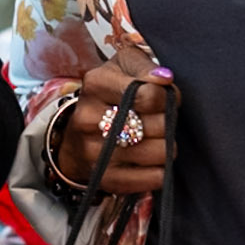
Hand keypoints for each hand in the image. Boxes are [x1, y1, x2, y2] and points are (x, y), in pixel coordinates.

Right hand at [52, 42, 171, 194]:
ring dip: (166, 147)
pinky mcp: (104, 178)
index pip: (151, 95)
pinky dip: (161, 171)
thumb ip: (145, 66)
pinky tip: (152, 162)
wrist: (76, 136)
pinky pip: (153, 178)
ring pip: (159, 152)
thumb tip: (164, 78)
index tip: (162, 98)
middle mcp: (88, 118)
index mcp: (95, 84)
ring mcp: (94, 151)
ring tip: (154, 140)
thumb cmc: (108, 96)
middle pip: (158, 124)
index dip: (167, 97)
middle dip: (167, 123)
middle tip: (157, 121)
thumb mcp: (123, 68)